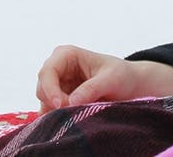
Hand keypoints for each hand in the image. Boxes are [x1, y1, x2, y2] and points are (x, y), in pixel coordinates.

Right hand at [35, 45, 172, 110]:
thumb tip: (71, 102)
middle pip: (42, 88)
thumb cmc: (122, 76)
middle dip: (56, 103)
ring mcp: (57, 83)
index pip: (47, 72)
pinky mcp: (59, 98)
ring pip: (45, 102)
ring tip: (81, 113)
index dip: (50, 90)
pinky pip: (50, 111)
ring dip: (58, 111)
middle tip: (76, 112)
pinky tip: (74, 118)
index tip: (61, 106)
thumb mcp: (111, 79)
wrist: (130, 84)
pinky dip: (59, 117)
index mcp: (67, 54)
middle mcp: (58, 67)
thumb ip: (91, 88)